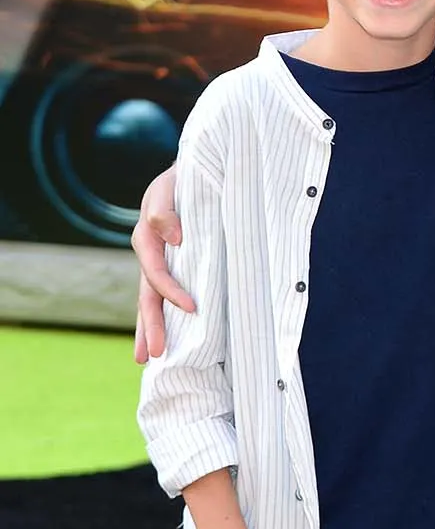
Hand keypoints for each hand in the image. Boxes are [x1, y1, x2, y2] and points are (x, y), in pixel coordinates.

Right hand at [131, 165, 192, 363]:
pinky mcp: (171, 262)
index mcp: (148, 235)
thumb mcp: (172, 185)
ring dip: (148, 328)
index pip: (156, 272)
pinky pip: (162, 292)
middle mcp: (149, 252)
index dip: (171, 291)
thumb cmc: (185, 177)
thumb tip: (174, 238)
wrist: (194, 169)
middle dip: (149, 326)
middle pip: (146, 294)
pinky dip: (161, 315)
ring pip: (149, 299)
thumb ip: (166, 210)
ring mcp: (158, 259)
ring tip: (147, 359)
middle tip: (153, 355)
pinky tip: (164, 336)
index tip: (192, 308)